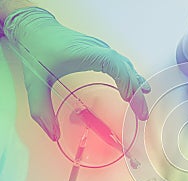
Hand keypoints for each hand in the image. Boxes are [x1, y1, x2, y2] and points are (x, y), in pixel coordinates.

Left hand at [3, 7, 149, 140]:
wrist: (35, 28)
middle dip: (137, 91)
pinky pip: (121, 65)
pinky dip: (130, 78)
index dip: (126, 81)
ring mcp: (100, 50)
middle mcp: (97, 50)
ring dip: (136, 84)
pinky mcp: (100, 52)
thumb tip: (53, 134)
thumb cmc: (36, 49)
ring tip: (142, 104)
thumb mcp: (35, 82)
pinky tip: (133, 89)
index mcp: (85, 53)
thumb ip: (41, 110)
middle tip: (142, 113)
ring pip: (126, 66)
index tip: (129, 99)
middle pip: (126, 68)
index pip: (115, 65)